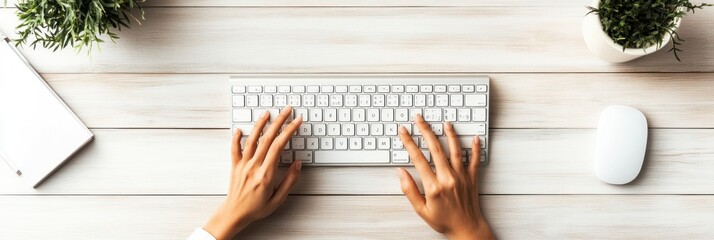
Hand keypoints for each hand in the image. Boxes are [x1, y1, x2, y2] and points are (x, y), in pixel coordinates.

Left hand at [204, 107, 302, 239]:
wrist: (234, 214)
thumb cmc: (256, 208)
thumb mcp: (278, 199)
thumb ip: (289, 181)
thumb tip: (297, 164)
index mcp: (266, 174)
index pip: (279, 146)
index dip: (289, 131)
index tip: (296, 122)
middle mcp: (254, 166)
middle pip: (268, 138)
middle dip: (279, 121)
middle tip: (287, 111)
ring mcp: (243, 165)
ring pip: (252, 140)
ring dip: (260, 124)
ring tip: (267, 113)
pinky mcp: (235, 166)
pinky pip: (234, 149)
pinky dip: (236, 137)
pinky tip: (240, 129)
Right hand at [397, 115, 494, 239]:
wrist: (466, 229)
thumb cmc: (444, 221)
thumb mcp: (421, 210)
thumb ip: (409, 190)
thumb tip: (401, 173)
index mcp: (433, 186)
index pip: (418, 158)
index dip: (409, 142)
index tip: (403, 132)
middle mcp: (448, 178)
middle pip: (435, 148)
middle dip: (426, 131)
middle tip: (419, 119)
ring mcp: (461, 177)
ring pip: (455, 150)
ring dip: (450, 134)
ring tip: (445, 122)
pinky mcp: (472, 178)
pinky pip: (475, 160)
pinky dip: (475, 148)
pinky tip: (474, 137)